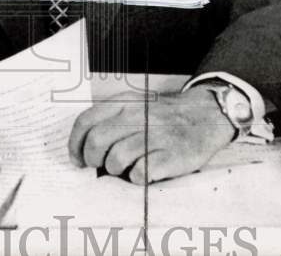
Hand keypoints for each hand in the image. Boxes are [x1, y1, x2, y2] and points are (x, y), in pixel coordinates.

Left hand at [67, 85, 234, 184]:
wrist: (205, 114)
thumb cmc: (163, 115)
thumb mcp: (134, 104)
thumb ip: (110, 119)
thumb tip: (84, 147)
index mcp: (123, 102)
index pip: (85, 122)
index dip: (75, 144)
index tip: (77, 159)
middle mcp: (136, 116)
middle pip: (96, 143)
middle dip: (93, 160)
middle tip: (100, 165)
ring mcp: (153, 135)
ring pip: (115, 160)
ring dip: (115, 169)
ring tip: (125, 167)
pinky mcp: (170, 155)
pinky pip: (140, 173)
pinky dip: (137, 177)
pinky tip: (143, 171)